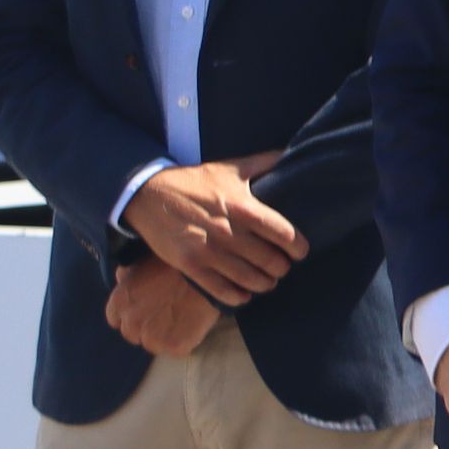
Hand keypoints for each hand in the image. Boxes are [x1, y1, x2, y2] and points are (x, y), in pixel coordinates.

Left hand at [103, 258, 217, 357]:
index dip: (134, 315)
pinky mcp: (174, 346)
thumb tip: (121, 281)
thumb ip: (126, 277)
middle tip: (168, 313)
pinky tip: (193, 324)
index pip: (117, 320)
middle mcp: (130, 322)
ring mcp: (151, 336)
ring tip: (182, 318)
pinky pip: (177, 350)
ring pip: (154, 346)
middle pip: (134, 335)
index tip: (149, 309)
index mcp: (119, 303)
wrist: (206, 269)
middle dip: (147, 328)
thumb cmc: (174, 264)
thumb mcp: (141, 263)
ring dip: (165, 337)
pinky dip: (186, 341)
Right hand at [123, 159, 305, 303]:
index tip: (300, 252)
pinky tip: (245, 295)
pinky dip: (237, 296)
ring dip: (264, 284)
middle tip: (282, 268)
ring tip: (268, 282)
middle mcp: (229, 231)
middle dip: (281, 268)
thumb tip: (291, 151)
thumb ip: (263, 162)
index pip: (284, 234)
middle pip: (269, 260)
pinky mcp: (189, 265)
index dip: (298, 247)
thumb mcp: (230, 168)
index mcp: (243, 207)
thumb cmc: (194, 181)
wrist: (148, 195)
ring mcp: (208, 250)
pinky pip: (220, 289)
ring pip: (248, 278)